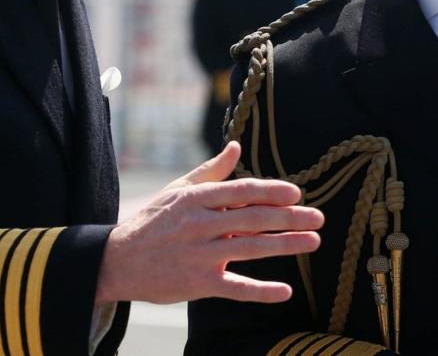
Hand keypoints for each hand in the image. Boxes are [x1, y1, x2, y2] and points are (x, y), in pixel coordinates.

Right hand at [94, 141, 323, 304]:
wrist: (119, 260)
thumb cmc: (154, 221)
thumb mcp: (179, 190)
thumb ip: (212, 171)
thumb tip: (237, 147)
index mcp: (197, 198)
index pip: (242, 191)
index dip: (272, 191)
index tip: (296, 193)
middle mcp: (201, 224)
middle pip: (254, 218)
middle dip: (290, 217)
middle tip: (318, 218)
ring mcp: (200, 255)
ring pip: (251, 248)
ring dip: (286, 244)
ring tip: (312, 240)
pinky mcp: (199, 283)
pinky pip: (236, 287)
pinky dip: (261, 290)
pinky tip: (285, 290)